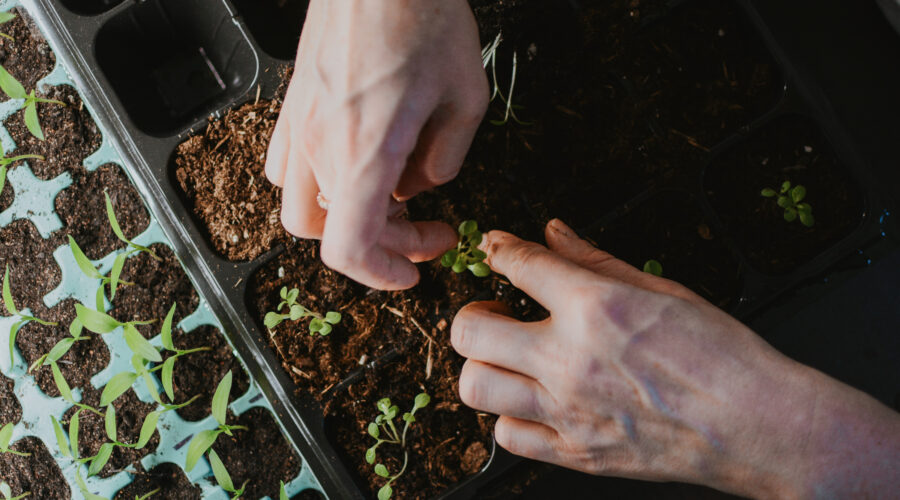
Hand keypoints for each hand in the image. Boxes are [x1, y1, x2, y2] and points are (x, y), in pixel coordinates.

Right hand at [266, 0, 487, 289]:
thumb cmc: (423, 15)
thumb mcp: (467, 96)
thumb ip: (446, 158)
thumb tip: (424, 184)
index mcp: (364, 150)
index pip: (348, 248)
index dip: (381, 274)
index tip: (412, 272)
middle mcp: (319, 143)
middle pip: (331, 232)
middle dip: (385, 244)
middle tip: (430, 231)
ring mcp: (298, 123)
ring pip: (300, 204)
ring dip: (345, 217)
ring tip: (389, 199)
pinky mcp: (293, 103)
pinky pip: (285, 165)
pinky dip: (317, 184)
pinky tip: (352, 164)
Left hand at [451, 219, 899, 497]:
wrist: (758, 426)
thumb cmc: (721, 356)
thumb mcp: (662, 289)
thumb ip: (595, 260)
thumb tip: (553, 233)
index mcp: (594, 307)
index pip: (518, 265)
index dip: (498, 250)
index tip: (495, 249)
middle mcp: (569, 359)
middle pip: (470, 331)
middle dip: (472, 314)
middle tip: (495, 314)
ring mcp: (566, 410)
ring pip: (474, 386)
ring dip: (483, 366)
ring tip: (507, 359)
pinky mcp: (574, 452)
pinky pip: (506, 437)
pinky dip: (509, 417)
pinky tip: (531, 403)